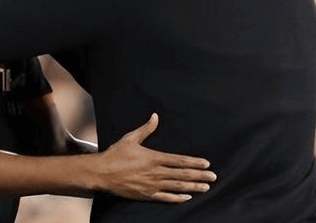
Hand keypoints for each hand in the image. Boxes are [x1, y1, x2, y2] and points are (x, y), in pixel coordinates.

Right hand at [95, 113, 215, 201]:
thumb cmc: (115, 155)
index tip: (206, 163)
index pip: (179, 160)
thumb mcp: (130, 138)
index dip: (194, 162)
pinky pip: (165, 198)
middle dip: (199, 175)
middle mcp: (155, 172)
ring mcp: (151, 185)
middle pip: (182, 175)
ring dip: (193, 187)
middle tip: (213, 177)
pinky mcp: (146, 195)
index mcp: (153, 157)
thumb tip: (155, 116)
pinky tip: (187, 197)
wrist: (101, 173)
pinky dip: (177, 198)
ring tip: (205, 187)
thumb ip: (146, 129)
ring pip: (177, 187)